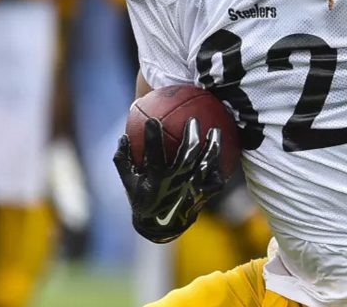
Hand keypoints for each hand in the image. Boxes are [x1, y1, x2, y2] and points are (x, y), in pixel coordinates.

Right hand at [113, 117, 223, 242]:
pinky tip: (224, 152)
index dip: (153, 137)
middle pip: (187, 156)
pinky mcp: (205, 195)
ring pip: (206, 164)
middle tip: (193, 120)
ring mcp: (193, 190)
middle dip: (191, 135)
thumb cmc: (143, 199)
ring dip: (213, 145)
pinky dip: (219, 165)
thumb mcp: (129, 182)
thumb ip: (123, 160)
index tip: (153, 120)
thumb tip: (122, 136)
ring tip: (216, 130)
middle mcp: (177, 184)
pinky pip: (216, 178)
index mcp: (156, 180)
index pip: (154, 154)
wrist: (161, 226)